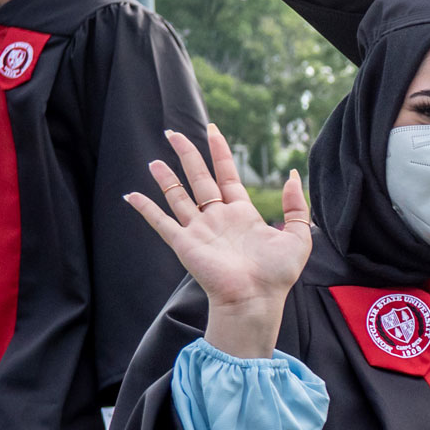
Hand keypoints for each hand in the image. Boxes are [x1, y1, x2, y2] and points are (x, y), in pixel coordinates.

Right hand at [123, 126, 310, 359]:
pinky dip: (145, 208)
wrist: (255, 299)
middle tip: (173, 132)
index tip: (212, 130)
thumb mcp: (298, 236)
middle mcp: (218, 218)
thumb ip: (296, 205)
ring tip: (154, 160)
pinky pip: (161, 222)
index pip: (227, 175)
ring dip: (165, 177)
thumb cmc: (277, 274)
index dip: (219, 152)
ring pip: (178, 196)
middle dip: (187, 154)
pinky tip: (130, 195)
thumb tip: (293, 174)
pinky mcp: (184, 243)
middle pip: (199, 178)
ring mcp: (199, 230)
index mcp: (242, 214)